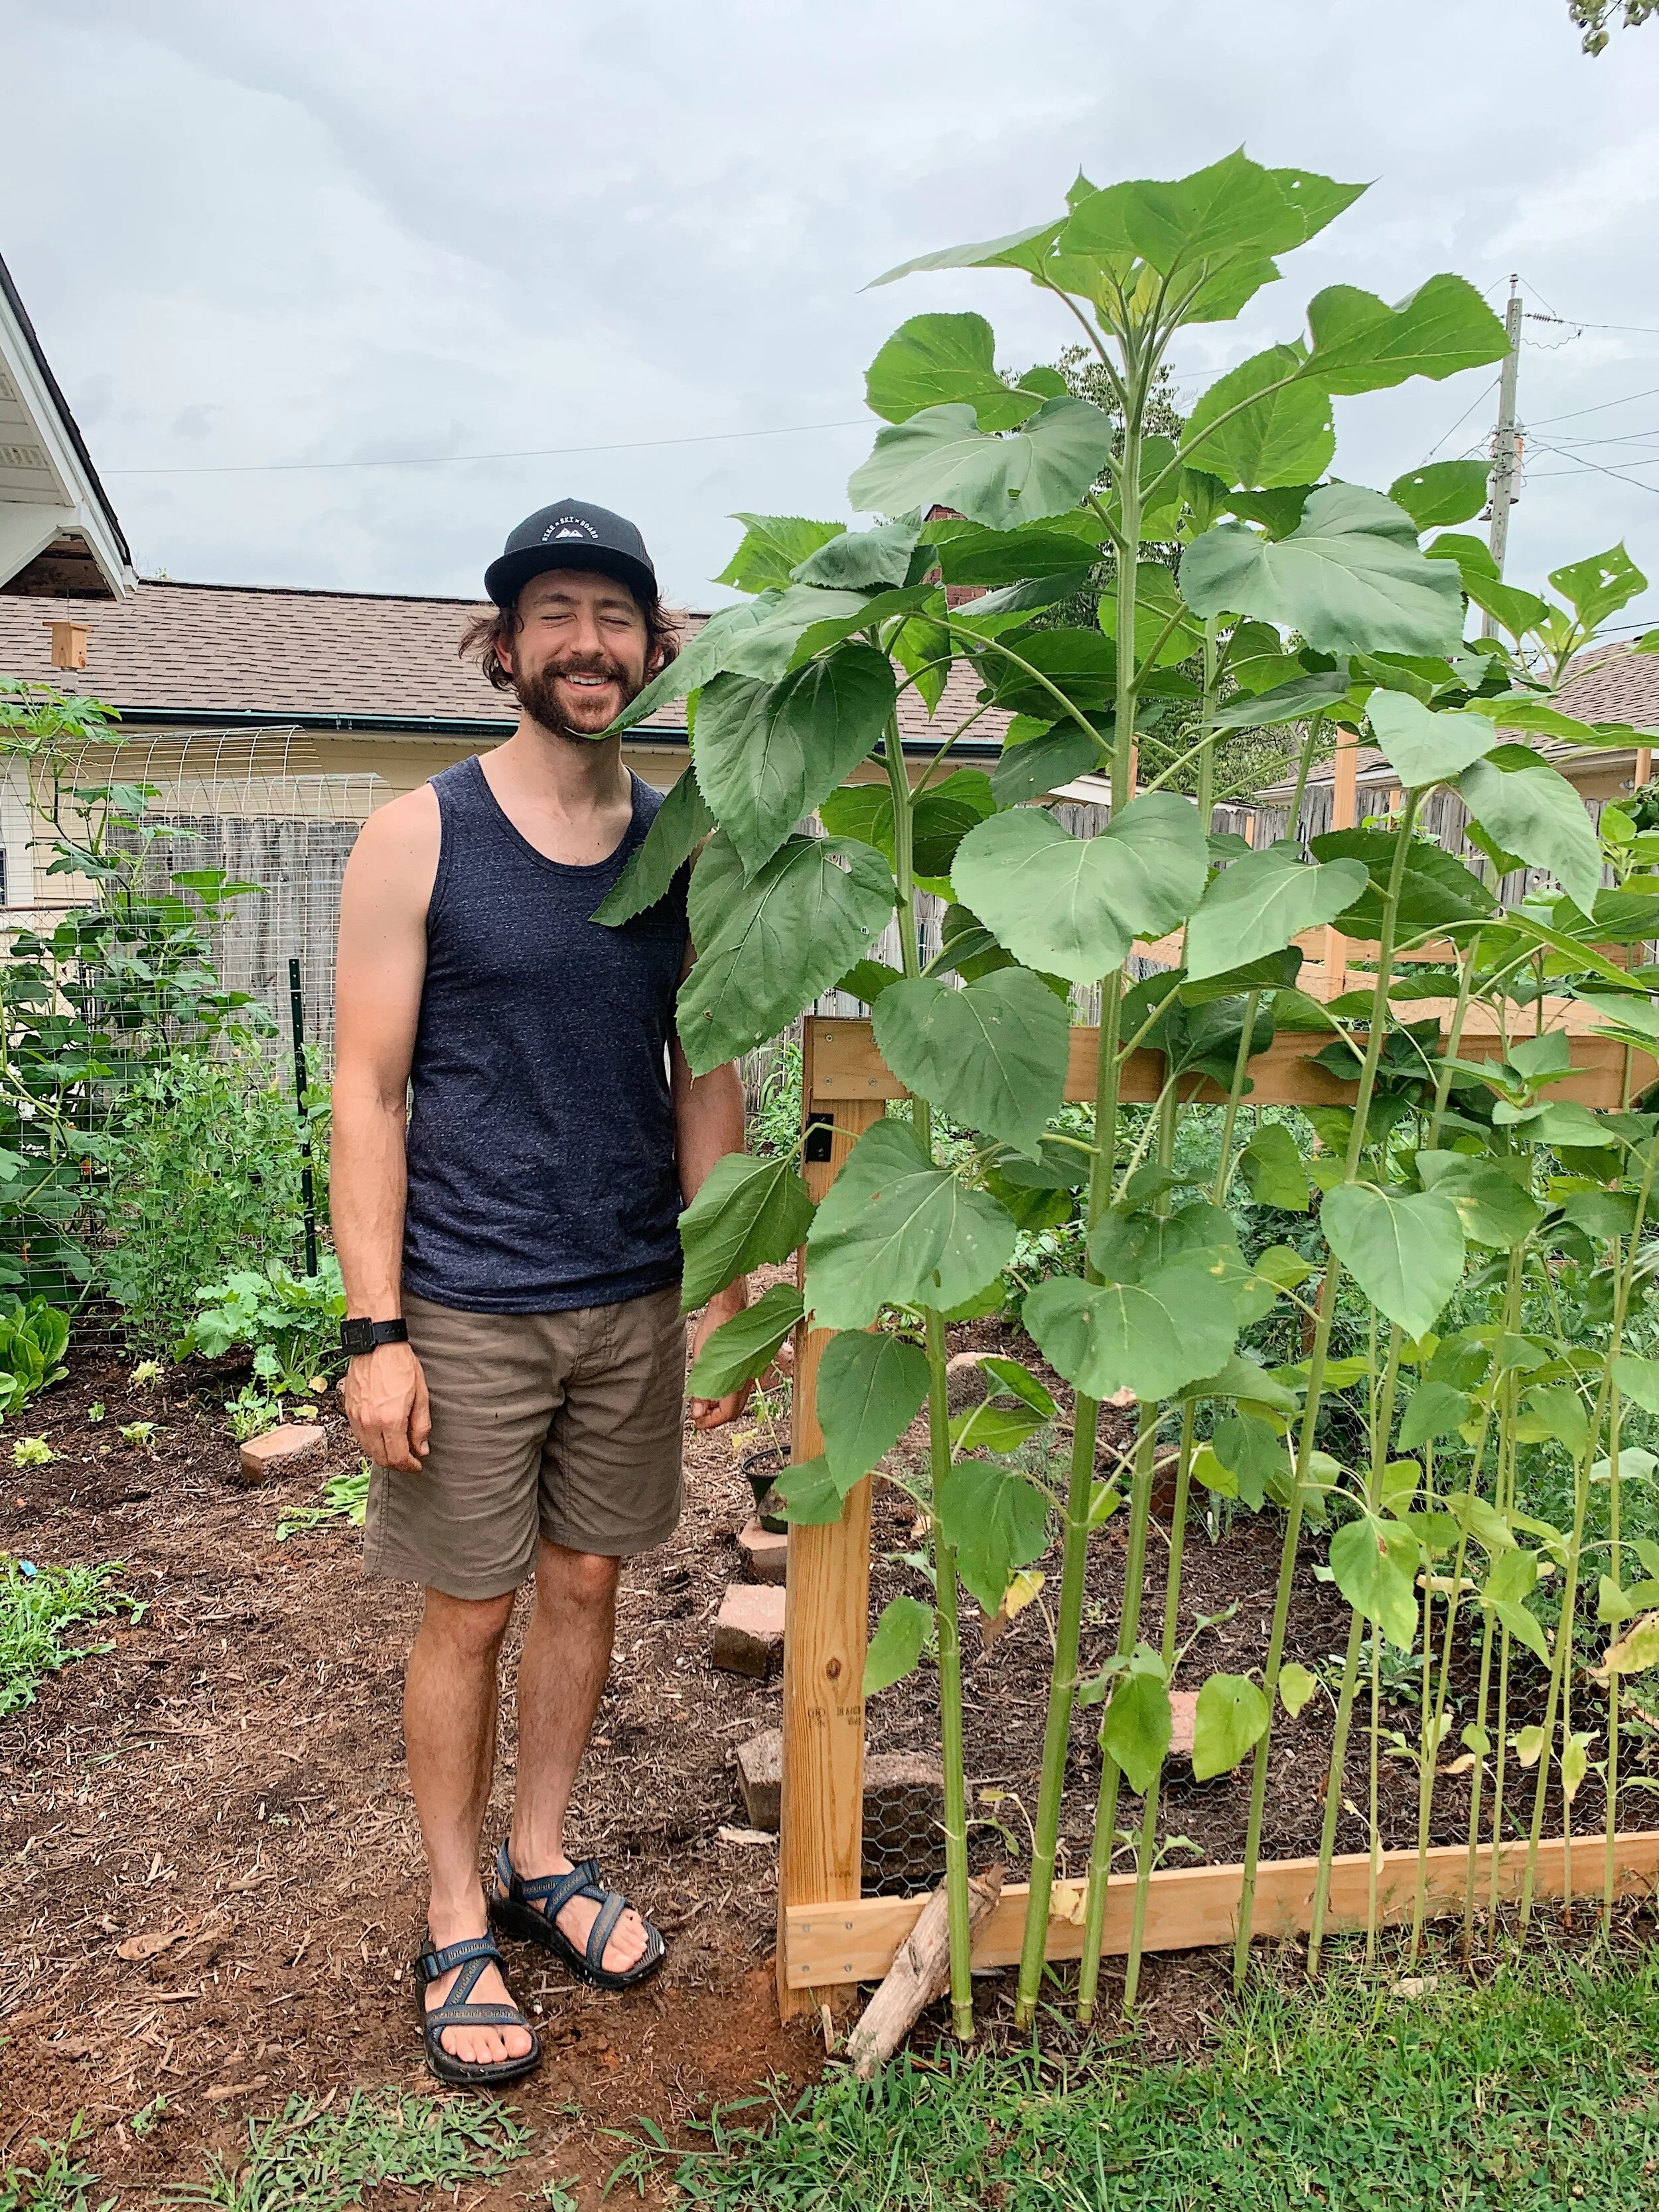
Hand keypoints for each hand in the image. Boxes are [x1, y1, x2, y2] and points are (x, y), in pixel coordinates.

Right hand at [343, 1339, 430, 1471]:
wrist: (376, 1344)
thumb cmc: (400, 1365)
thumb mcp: (420, 1394)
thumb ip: (421, 1426)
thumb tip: (421, 1449)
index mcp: (390, 1420)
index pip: (397, 1457)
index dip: (409, 1466)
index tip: (417, 1465)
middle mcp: (370, 1422)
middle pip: (380, 1458)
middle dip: (396, 1464)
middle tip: (408, 1460)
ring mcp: (356, 1417)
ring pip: (367, 1449)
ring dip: (382, 1454)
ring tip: (397, 1448)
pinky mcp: (348, 1410)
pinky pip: (359, 1436)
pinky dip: (371, 1442)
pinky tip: (382, 1435)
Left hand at [688, 1285, 752, 1432]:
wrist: (730, 1306)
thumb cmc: (715, 1329)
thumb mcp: (701, 1362)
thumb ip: (700, 1391)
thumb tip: (697, 1413)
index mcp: (737, 1381)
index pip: (727, 1414)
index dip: (711, 1422)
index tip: (697, 1423)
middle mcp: (747, 1380)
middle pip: (735, 1411)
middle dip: (716, 1417)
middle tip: (699, 1416)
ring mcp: (750, 1373)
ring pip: (738, 1400)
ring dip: (721, 1405)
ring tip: (703, 1402)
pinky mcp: (748, 1365)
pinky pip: (740, 1388)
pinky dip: (726, 1394)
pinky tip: (713, 1387)